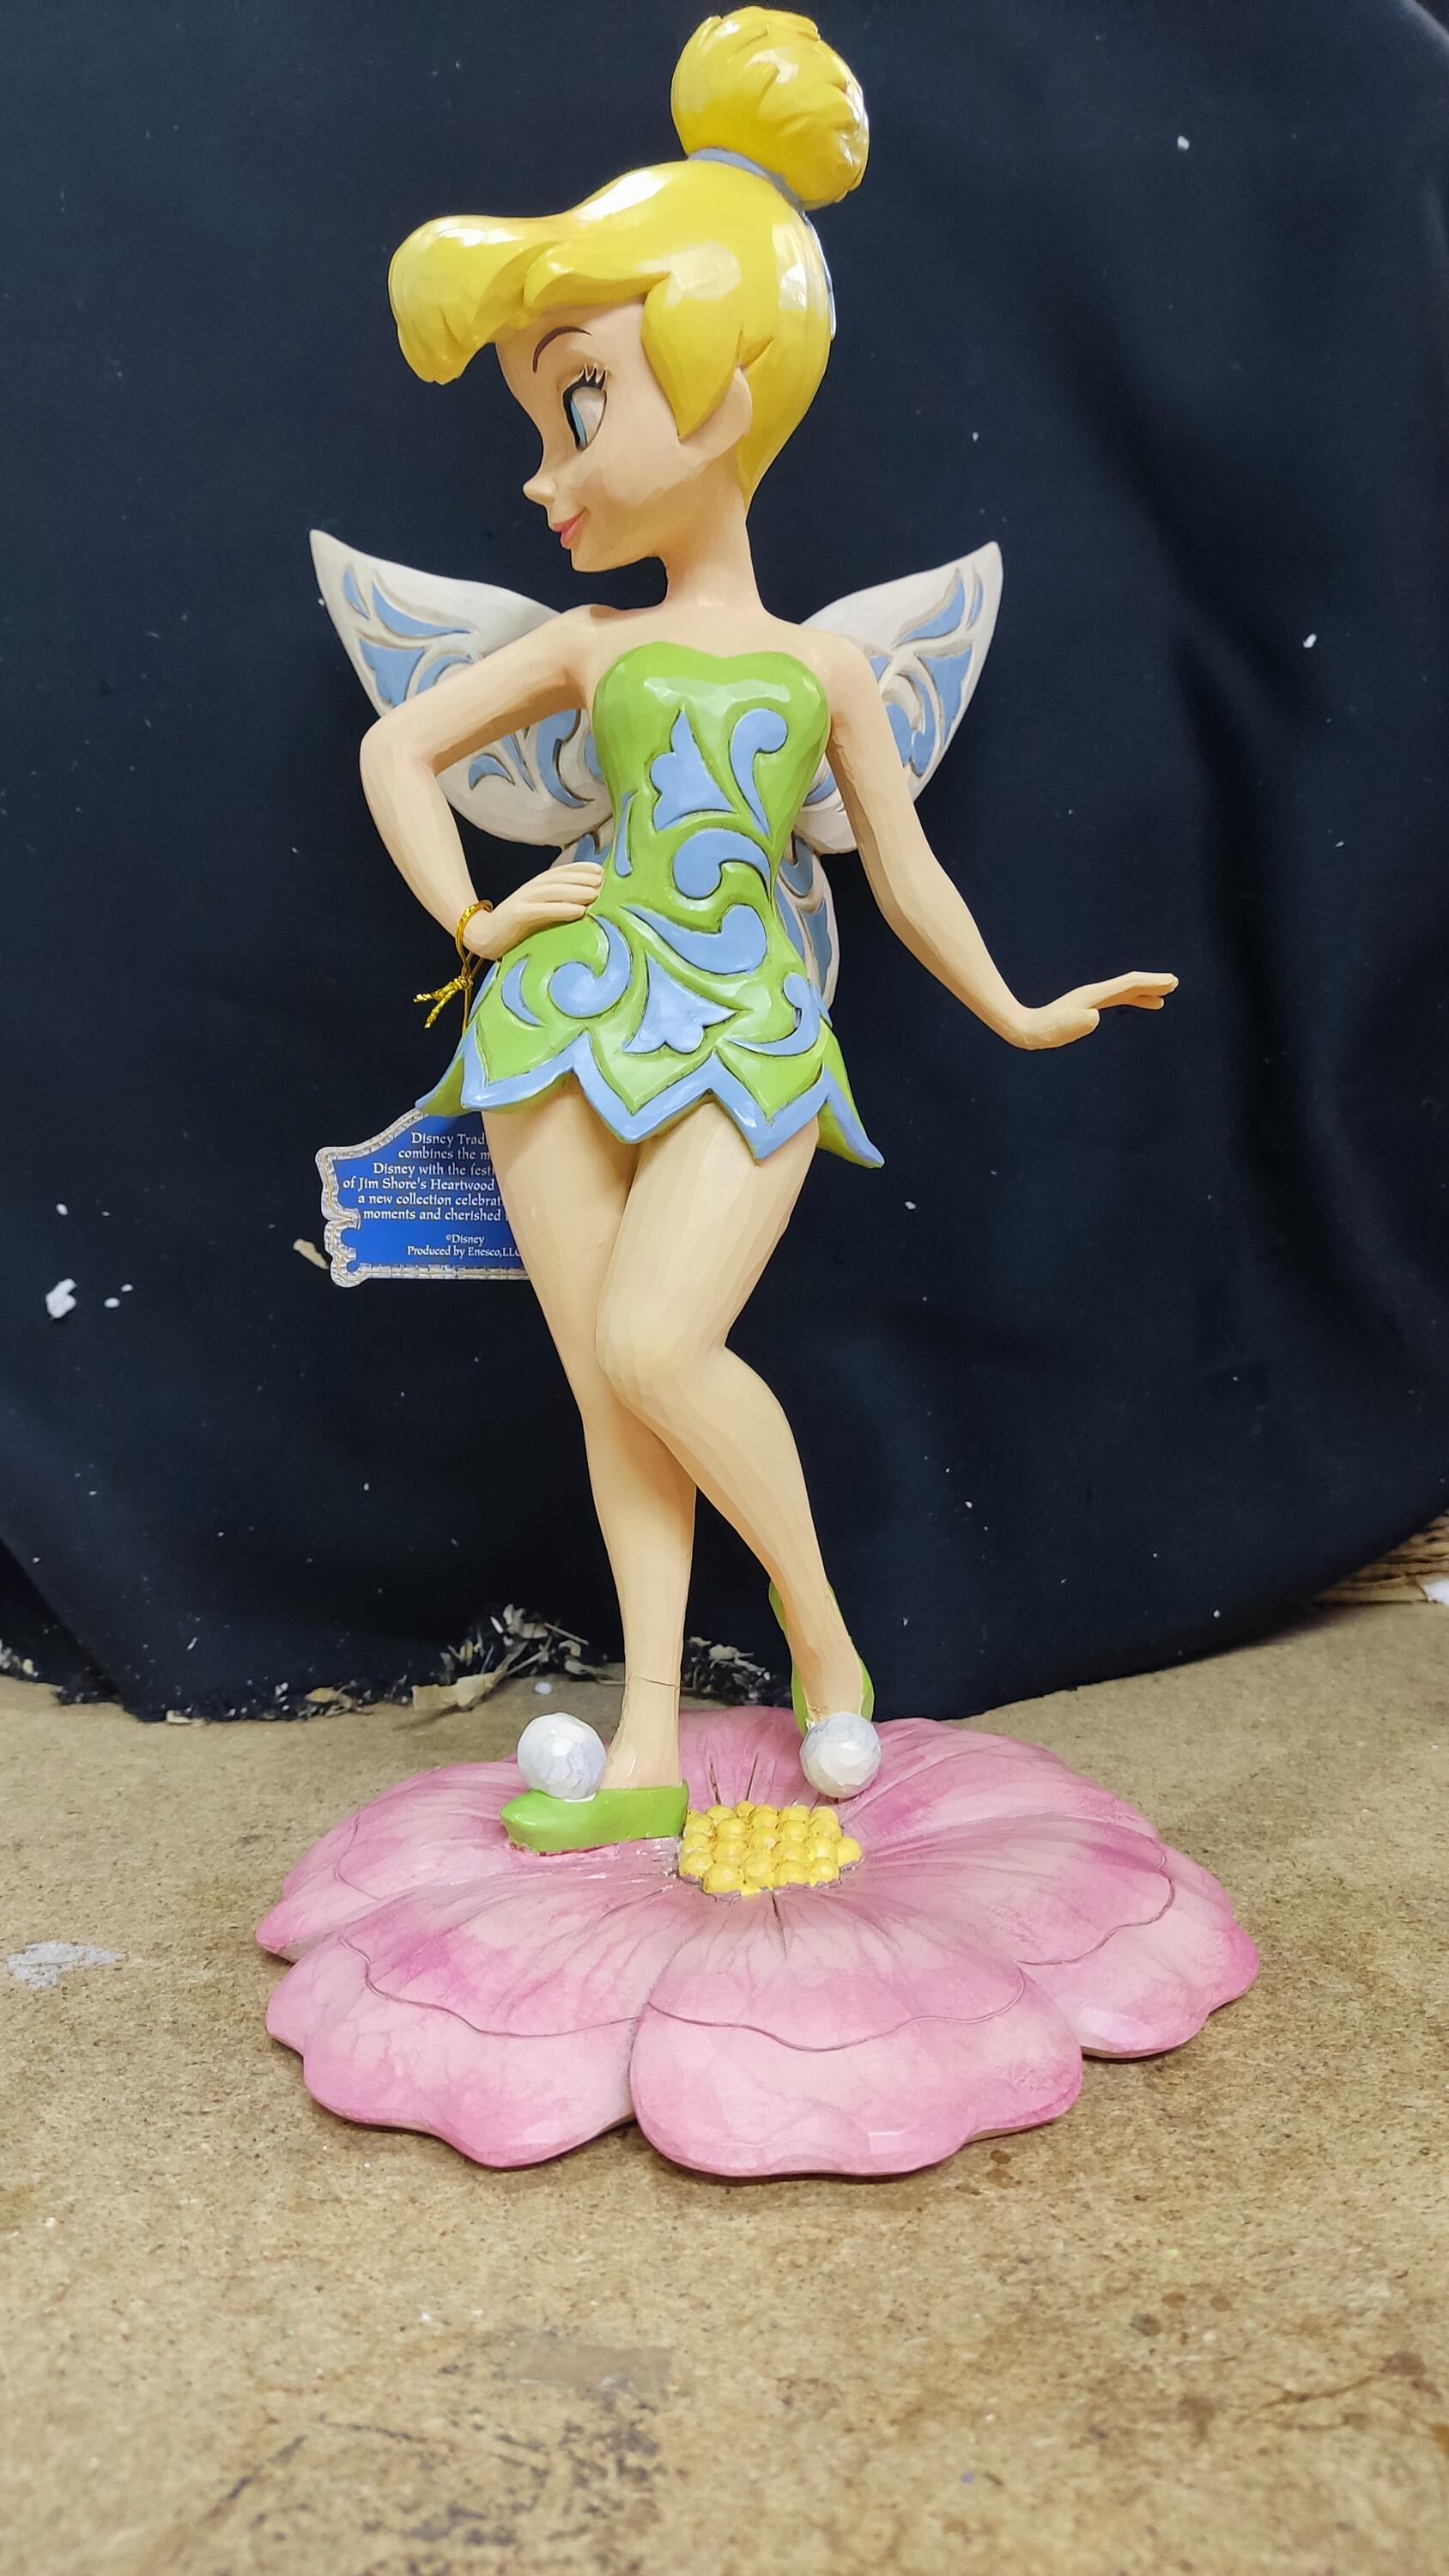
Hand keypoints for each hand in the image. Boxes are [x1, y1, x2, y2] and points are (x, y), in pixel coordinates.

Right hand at [464, 861, 604, 958]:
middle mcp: (531, 888)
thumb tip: (588, 902)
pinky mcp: (517, 915)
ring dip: (576, 891)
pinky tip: (579, 911)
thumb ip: (558, 904)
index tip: (601, 871)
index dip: (581, 869)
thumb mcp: (540, 911)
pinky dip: (562, 909)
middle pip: (560, 879)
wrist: (483, 936)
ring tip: (595, 894)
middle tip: (603, 882)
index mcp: (537, 885)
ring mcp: (523, 900)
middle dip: (582, 878)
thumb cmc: (517, 927)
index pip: (561, 872)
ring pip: (553, 891)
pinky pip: (543, 910)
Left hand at [1009, 972, 1177, 1049]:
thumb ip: (1078, 1022)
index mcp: (1093, 996)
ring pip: (1125, 991)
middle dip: (1152, 983)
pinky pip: (1117, 999)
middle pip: (1129, 984)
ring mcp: (1092, 999)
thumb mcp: (1061, 1029)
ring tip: (1164, 996)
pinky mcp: (1088, 1007)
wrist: (1028, 1030)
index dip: (1151, 983)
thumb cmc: (1045, 1032)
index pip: (1128, 985)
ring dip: (1145, 991)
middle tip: (1174, 983)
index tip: (1170, 982)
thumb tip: (1094, 1017)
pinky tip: (1139, 1005)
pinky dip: (1132, 1000)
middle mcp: (1095, 994)